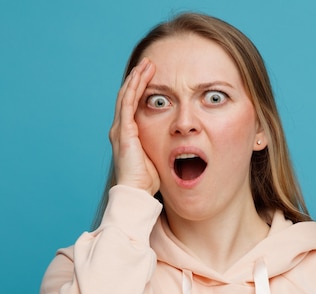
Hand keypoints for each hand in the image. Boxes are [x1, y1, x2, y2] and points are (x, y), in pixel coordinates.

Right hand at [109, 58, 159, 195]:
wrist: (138, 192)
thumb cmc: (149, 180)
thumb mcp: (157, 156)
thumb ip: (162, 145)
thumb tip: (179, 141)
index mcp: (128, 135)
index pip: (133, 105)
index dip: (141, 89)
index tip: (152, 76)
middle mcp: (120, 129)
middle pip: (128, 96)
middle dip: (138, 78)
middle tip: (149, 63)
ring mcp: (120, 129)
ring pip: (127, 95)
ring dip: (137, 78)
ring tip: (147, 64)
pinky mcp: (124, 131)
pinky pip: (128, 103)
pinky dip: (134, 88)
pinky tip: (141, 76)